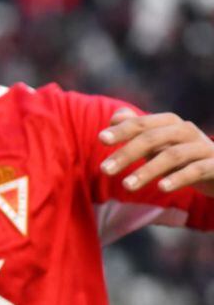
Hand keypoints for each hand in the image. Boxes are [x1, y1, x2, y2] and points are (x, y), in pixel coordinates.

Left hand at [99, 108, 213, 196]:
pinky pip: (197, 170)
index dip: (122, 130)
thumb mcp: (159, 143)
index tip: (100, 139)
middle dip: (126, 153)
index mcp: (170, 124)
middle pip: (153, 138)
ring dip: (147, 171)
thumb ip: (138, 130)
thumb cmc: (184, 156)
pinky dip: (178, 178)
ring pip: (172, 155)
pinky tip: (161, 188)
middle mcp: (187, 132)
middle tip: (103, 170)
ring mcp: (203, 148)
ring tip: (126, 186)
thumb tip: (114, 117)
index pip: (142, 124)